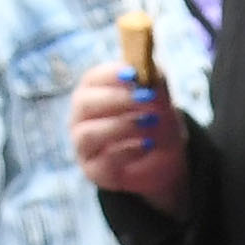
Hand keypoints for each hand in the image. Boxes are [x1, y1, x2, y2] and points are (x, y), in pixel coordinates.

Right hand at [70, 61, 191, 204]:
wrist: (162, 161)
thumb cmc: (155, 122)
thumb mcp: (162, 100)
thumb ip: (156, 84)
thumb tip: (150, 76)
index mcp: (94, 93)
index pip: (92, 79)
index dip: (111, 74)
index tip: (134, 74)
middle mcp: (82, 118)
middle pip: (83, 103)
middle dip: (116, 98)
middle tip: (146, 97)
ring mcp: (84, 146)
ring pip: (88, 134)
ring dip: (121, 126)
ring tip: (150, 122)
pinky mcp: (94, 170)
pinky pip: (103, 162)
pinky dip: (128, 151)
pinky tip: (147, 145)